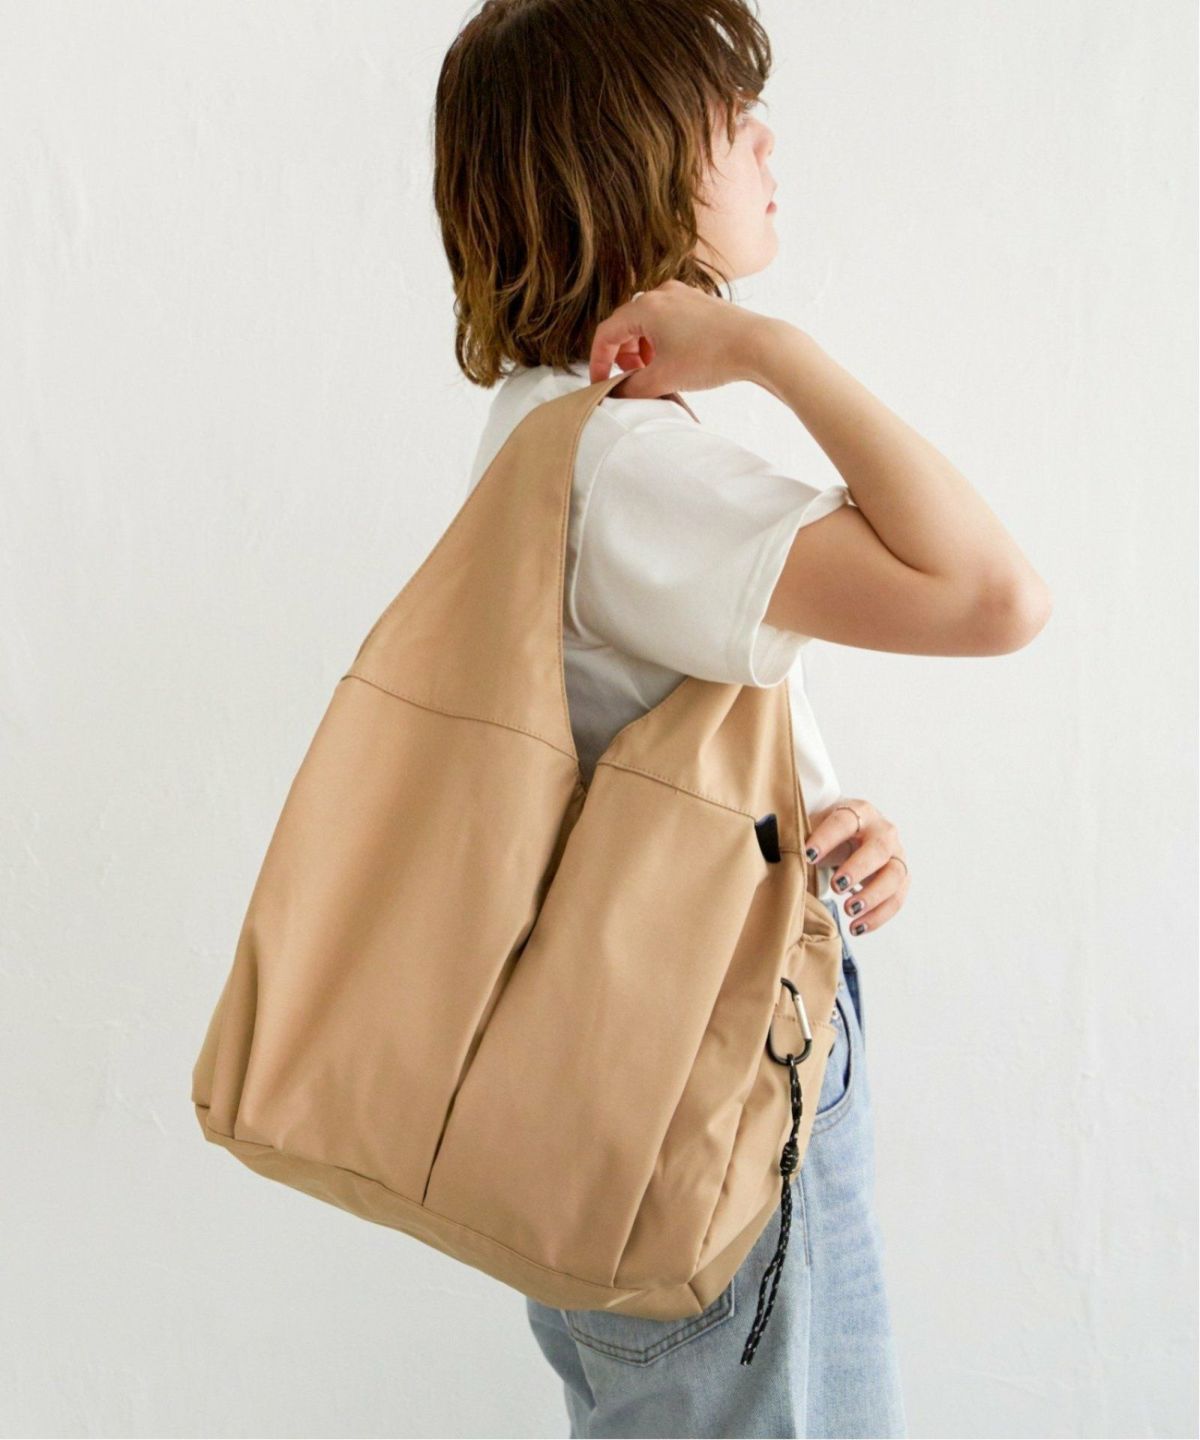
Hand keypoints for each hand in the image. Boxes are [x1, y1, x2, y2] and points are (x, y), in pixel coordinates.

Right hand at [587, 279, 770, 397]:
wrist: (758, 345)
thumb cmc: (711, 357)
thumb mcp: (664, 378)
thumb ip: (632, 387)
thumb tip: (616, 392)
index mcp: (645, 307)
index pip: (607, 333)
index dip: (598, 361)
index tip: (601, 382)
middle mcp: (662, 294)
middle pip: (627, 324)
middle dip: (623, 354)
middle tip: (631, 377)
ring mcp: (683, 295)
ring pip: (648, 321)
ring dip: (643, 347)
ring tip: (654, 370)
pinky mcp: (700, 302)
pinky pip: (669, 319)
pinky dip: (662, 339)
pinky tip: (675, 359)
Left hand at [804, 797, 909, 934]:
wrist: (852, 836)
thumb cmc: (827, 834)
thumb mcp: (812, 828)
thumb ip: (796, 837)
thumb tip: (768, 853)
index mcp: (857, 811)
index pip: (844, 821)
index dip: (827, 838)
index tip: (808, 856)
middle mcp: (882, 830)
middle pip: (878, 847)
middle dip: (858, 868)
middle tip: (837, 887)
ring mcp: (896, 854)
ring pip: (894, 874)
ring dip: (873, 895)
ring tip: (849, 911)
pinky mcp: (901, 878)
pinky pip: (896, 898)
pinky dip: (879, 916)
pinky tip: (857, 928)